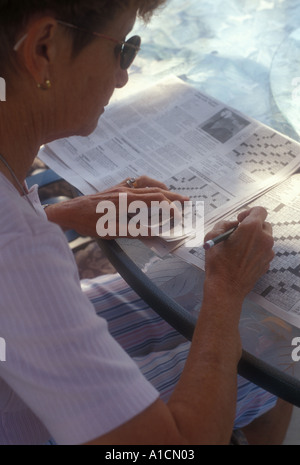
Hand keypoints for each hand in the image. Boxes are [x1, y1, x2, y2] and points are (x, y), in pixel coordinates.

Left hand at [45, 176, 189, 238]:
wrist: (69, 211)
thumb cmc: (87, 222)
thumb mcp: (112, 231)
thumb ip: (135, 231)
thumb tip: (154, 233)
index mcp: (126, 200)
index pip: (155, 200)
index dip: (169, 207)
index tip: (178, 216)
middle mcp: (125, 191)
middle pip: (154, 190)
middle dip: (172, 195)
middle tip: (186, 200)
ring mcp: (119, 188)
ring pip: (146, 183)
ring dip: (160, 188)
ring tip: (170, 193)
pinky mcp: (114, 188)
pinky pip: (135, 182)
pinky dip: (146, 184)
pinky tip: (148, 189)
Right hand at [204, 207, 273, 299]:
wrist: (226, 288)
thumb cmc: (218, 262)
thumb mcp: (212, 236)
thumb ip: (224, 224)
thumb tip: (232, 225)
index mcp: (252, 228)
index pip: (260, 210)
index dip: (248, 212)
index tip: (239, 221)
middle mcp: (264, 238)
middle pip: (264, 224)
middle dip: (252, 226)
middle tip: (238, 234)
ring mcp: (268, 252)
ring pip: (264, 238)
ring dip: (254, 239)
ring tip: (239, 249)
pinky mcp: (267, 263)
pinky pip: (264, 251)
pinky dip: (255, 251)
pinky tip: (242, 259)